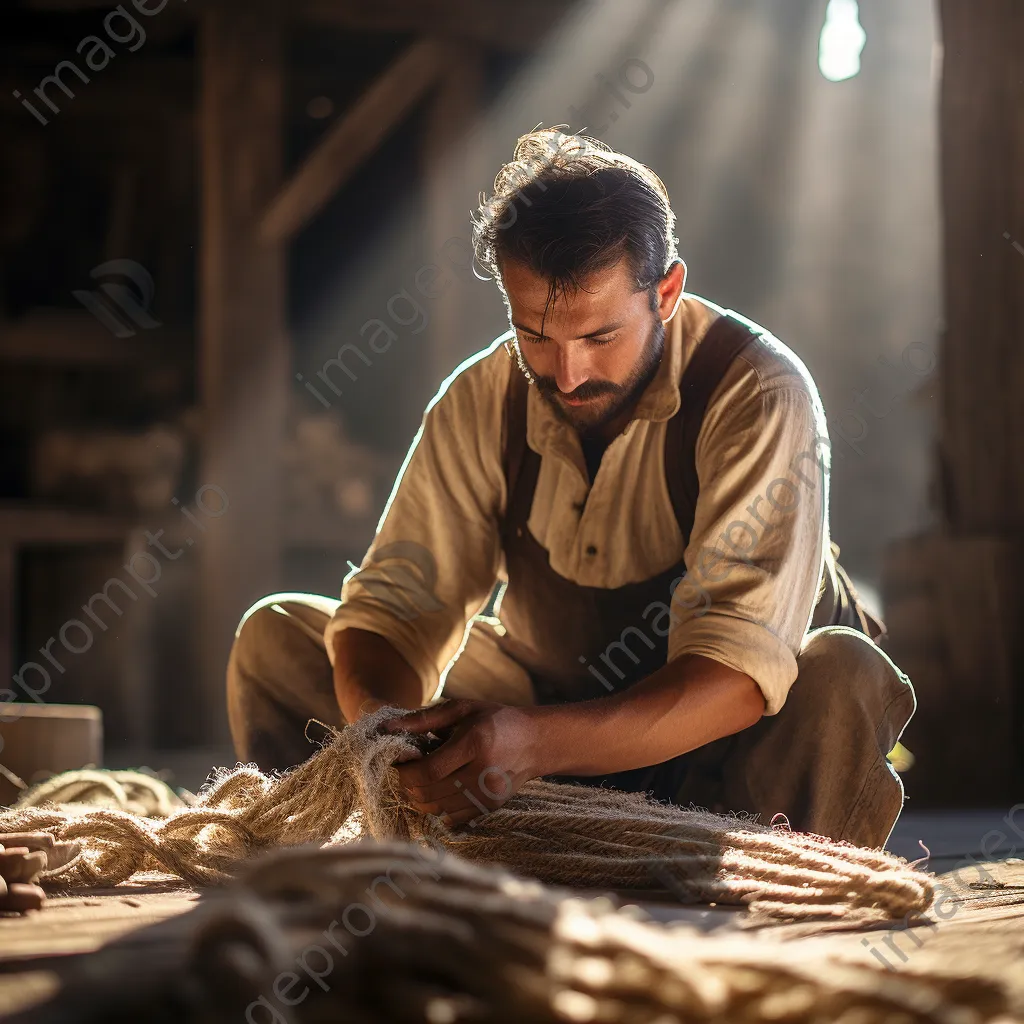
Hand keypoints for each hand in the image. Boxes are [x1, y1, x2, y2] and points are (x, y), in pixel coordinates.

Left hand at [381, 699, 543, 826]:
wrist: (535, 742)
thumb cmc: (495, 720)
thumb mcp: (462, 709)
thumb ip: (423, 719)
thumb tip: (387, 726)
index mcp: (474, 744)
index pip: (428, 771)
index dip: (403, 772)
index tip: (395, 762)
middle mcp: (482, 773)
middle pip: (428, 794)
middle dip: (407, 785)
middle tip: (404, 770)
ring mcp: (487, 795)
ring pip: (435, 810)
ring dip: (418, 797)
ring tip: (420, 779)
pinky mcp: (489, 808)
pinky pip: (450, 819)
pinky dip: (435, 808)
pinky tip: (436, 790)